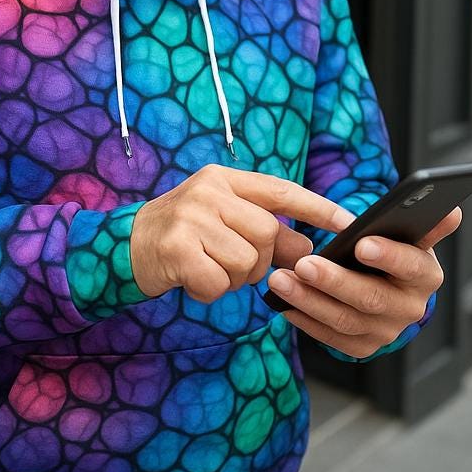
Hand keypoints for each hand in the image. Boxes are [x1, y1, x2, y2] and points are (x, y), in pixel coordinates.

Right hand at [130, 166, 354, 302]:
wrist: (122, 247)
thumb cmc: (181, 235)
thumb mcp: (221, 222)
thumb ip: (264, 231)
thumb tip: (309, 247)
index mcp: (223, 179)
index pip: (281, 190)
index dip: (317, 207)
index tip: (349, 222)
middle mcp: (208, 191)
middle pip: (267, 233)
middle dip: (258, 260)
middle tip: (230, 264)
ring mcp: (191, 217)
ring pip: (246, 261)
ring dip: (232, 278)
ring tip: (207, 269)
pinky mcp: (177, 248)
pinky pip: (218, 282)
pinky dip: (210, 292)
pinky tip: (191, 280)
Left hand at [266, 207, 461, 358]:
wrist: (385, 281)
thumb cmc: (394, 246)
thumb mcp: (412, 231)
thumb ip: (426, 221)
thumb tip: (451, 209)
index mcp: (425, 276)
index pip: (411, 267)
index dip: (388, 256)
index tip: (361, 243)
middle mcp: (410, 309)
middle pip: (371, 298)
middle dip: (334, 281)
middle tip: (304, 263)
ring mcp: (386, 332)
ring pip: (344, 320)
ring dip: (309, 300)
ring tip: (280, 279)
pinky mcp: (362, 347)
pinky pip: (329, 337)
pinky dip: (304, 319)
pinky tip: (282, 302)